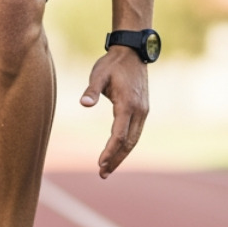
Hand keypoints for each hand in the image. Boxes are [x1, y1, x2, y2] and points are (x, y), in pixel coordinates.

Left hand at [80, 47, 149, 178]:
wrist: (133, 52)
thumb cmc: (112, 63)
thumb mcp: (98, 74)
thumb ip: (92, 90)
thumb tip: (84, 103)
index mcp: (127, 104)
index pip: (119, 135)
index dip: (110, 151)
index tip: (99, 164)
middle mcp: (139, 111)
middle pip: (129, 143)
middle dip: (116, 159)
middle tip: (102, 174)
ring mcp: (143, 111)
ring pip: (134, 140)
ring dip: (122, 155)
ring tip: (107, 169)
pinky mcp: (142, 110)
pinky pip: (135, 132)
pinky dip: (126, 145)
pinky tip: (117, 152)